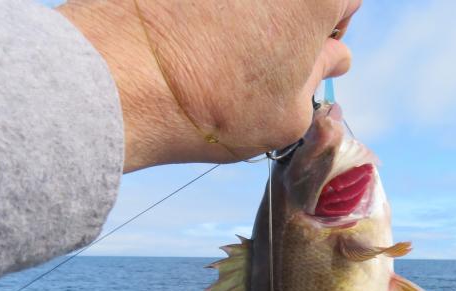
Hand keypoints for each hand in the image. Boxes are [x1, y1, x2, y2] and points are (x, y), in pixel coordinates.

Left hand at [57, 0, 359, 171]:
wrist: (122, 81)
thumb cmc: (214, 106)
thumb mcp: (290, 113)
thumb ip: (319, 75)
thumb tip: (330, 56)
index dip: (334, 26)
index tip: (311, 50)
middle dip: (290, 16)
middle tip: (264, 54)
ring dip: (248, 10)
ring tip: (220, 46)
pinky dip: (209, 7)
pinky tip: (191, 30)